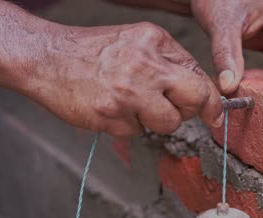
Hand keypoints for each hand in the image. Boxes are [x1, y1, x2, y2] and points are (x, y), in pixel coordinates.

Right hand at [27, 22, 222, 136]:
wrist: (47, 58)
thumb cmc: (92, 52)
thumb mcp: (135, 42)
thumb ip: (167, 62)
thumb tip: (198, 91)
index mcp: (155, 41)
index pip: (199, 75)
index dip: (211, 100)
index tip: (215, 115)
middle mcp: (146, 64)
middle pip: (194, 99)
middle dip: (192, 112)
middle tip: (177, 113)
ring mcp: (129, 91)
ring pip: (168, 123)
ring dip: (155, 121)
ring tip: (131, 105)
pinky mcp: (112, 114)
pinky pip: (137, 132)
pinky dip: (127, 126)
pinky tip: (111, 109)